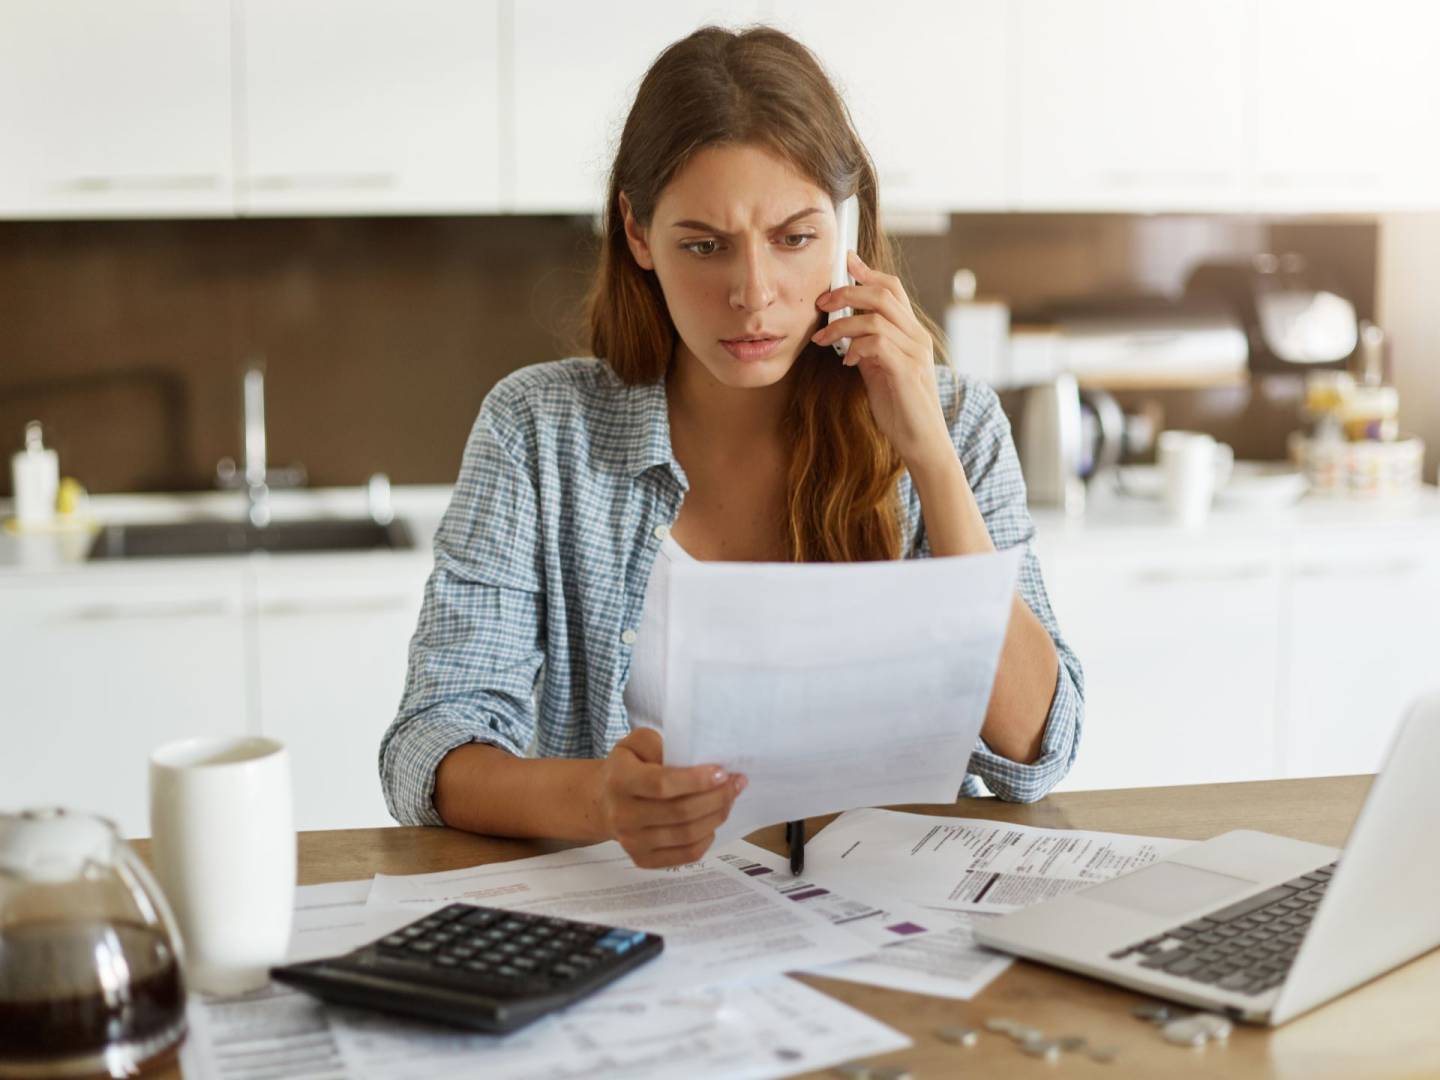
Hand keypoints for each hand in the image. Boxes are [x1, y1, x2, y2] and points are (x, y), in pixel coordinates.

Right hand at [597, 727, 746, 868]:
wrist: (604, 801)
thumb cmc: (628, 766)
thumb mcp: (635, 743)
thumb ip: (658, 743)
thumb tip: (690, 760)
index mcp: (620, 781)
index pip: (662, 785)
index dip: (696, 780)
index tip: (722, 772)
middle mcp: (622, 815)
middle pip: (681, 812)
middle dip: (717, 797)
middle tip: (736, 783)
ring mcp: (632, 842)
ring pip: (687, 835)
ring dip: (717, 816)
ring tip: (730, 799)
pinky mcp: (643, 860)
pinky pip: (686, 854)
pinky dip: (707, 838)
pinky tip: (712, 820)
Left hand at [811, 250, 955, 472]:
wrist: (921, 442)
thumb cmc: (899, 408)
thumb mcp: (878, 370)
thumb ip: (867, 347)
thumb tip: (843, 329)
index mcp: (911, 333)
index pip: (892, 288)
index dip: (867, 271)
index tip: (843, 261)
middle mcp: (917, 337)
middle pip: (883, 293)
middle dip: (847, 292)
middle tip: (821, 304)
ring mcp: (915, 353)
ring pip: (876, 317)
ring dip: (842, 324)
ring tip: (823, 339)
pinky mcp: (907, 372)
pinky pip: (877, 344)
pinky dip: (855, 346)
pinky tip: (846, 360)